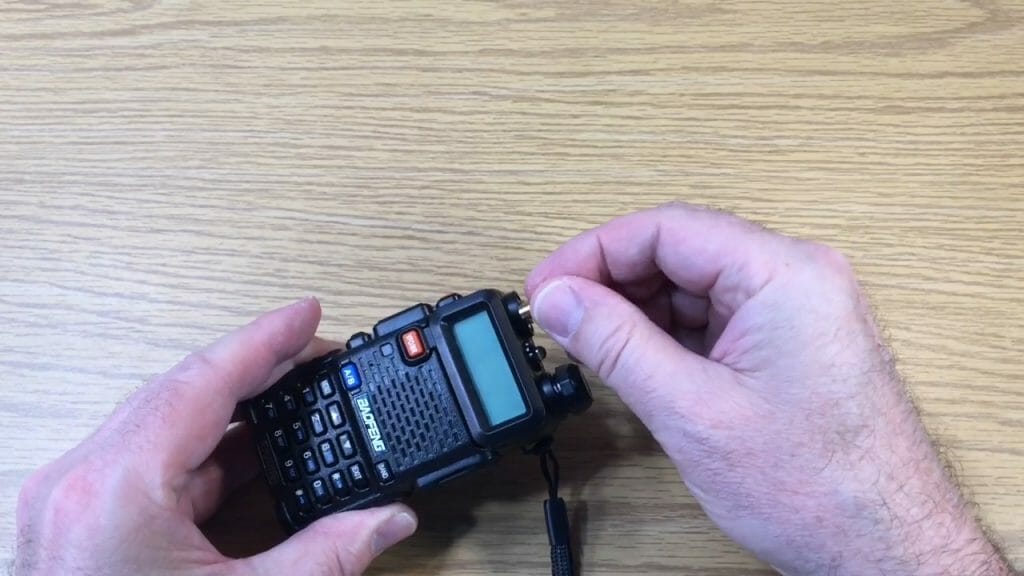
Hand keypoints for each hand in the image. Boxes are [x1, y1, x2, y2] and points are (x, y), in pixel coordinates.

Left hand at [15, 299, 416, 575]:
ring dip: (232, 411)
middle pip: (181, 392)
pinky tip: (254, 453)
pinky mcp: (79, 522)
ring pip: (163, 423)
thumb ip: (327, 556)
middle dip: (255, 369)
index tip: (307, 314)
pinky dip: (206, 452)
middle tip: (314, 354)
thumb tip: (387, 518)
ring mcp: (72, 500)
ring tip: (294, 398)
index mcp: (116, 490)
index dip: (265, 341)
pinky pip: (150, 461)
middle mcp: (81, 482)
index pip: (205, 383)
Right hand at [527, 203, 1012, 575]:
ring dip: (637, 311)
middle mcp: (798, 278)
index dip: (595, 253)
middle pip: (680, 251)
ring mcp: (798, 309)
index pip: (667, 229)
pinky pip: (715, 316)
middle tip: (559, 316)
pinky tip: (635, 359)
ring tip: (590, 344)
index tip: (548, 285)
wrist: (883, 548)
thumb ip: (615, 344)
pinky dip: (668, 335)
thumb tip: (560, 299)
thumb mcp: (691, 410)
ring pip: (694, 285)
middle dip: (612, 282)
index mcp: (785, 275)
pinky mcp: (791, 341)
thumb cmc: (819, 490)